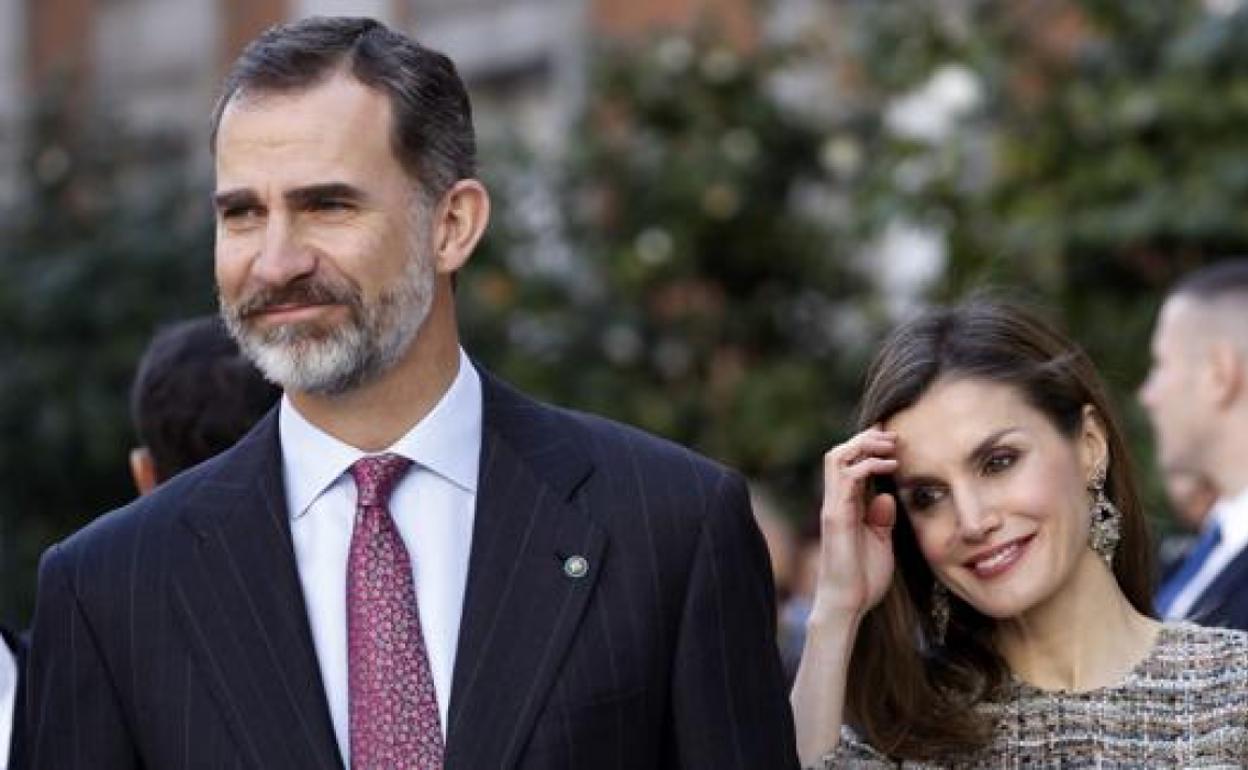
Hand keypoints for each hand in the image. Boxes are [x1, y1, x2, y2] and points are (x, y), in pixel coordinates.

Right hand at [811, 427, 898, 620]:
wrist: (848, 604)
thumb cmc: (863, 578)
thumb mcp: (881, 542)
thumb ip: (882, 519)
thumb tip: (888, 496)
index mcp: (847, 506)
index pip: (851, 464)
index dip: (869, 448)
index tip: (895, 442)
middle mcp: (836, 501)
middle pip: (840, 453)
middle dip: (865, 439)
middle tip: (893, 436)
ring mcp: (833, 507)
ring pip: (837, 457)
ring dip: (864, 445)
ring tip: (889, 444)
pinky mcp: (836, 516)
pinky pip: (847, 478)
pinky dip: (868, 465)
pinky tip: (889, 465)